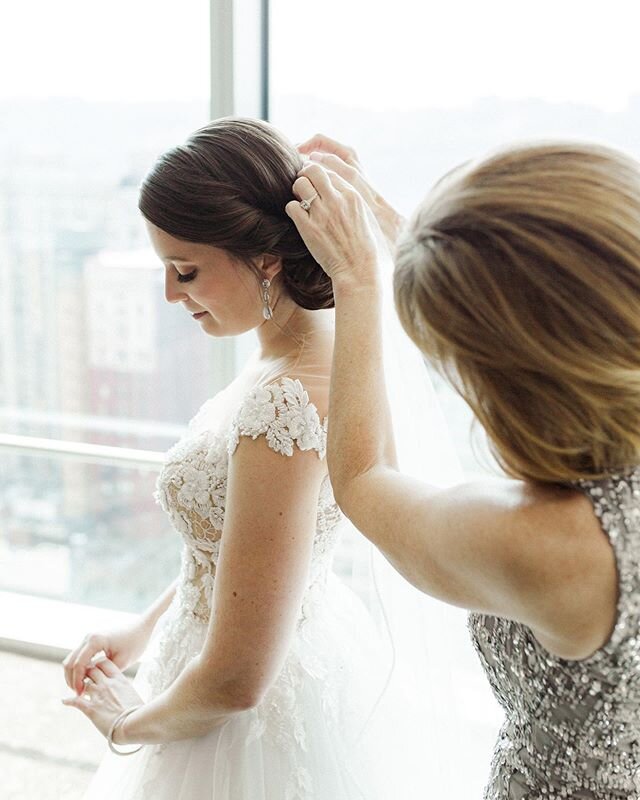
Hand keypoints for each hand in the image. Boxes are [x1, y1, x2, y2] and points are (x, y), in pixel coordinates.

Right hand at [62, 620, 150, 695]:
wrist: (142, 628)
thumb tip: (90, 684)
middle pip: (70, 662)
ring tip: (81, 689)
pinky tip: (85, 680)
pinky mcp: (91, 642)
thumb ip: (104, 673)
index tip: (80, 694)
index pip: (78, 665)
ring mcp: (88, 639)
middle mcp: (88, 638)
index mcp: (95, 641)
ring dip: (73, 675)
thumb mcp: (122, 662)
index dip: (77, 681)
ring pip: (71, 659)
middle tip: (79, 694)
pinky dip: (78, 669)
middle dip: (72, 680)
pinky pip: (79, 657)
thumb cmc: (135, 643)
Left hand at [62, 656, 143, 741]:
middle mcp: (107, 684)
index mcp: (119, 679)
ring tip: (77, 687)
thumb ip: (126, 691)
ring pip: (83, 682)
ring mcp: (98, 695)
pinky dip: (69, 701)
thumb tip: (127, 695)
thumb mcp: (134, 695)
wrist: (133, 724)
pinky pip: (76, 701)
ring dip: (79, 684)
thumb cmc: (138, 712)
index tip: (97, 667)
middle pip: (92, 669)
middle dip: (87, 671)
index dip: (98, 663)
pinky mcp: (91, 709)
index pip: (105, 662)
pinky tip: (64, 701)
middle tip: (84, 676)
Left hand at [297, 133, 403, 247]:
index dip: (319, 175)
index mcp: (352, 195)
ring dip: (296, 191)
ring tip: (301, 202)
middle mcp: (337, 200)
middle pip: (313, 170)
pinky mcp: (308, 227)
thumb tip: (337, 189)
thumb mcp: (364, 216)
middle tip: (303, 187)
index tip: (316, 183)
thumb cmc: (363, 246)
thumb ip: (350, 199)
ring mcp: (322, 213)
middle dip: (305, 175)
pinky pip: (291, 206)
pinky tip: (299, 219)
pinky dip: (292, 210)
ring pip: (299, 184)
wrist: (358, 269)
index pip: (329, 171)